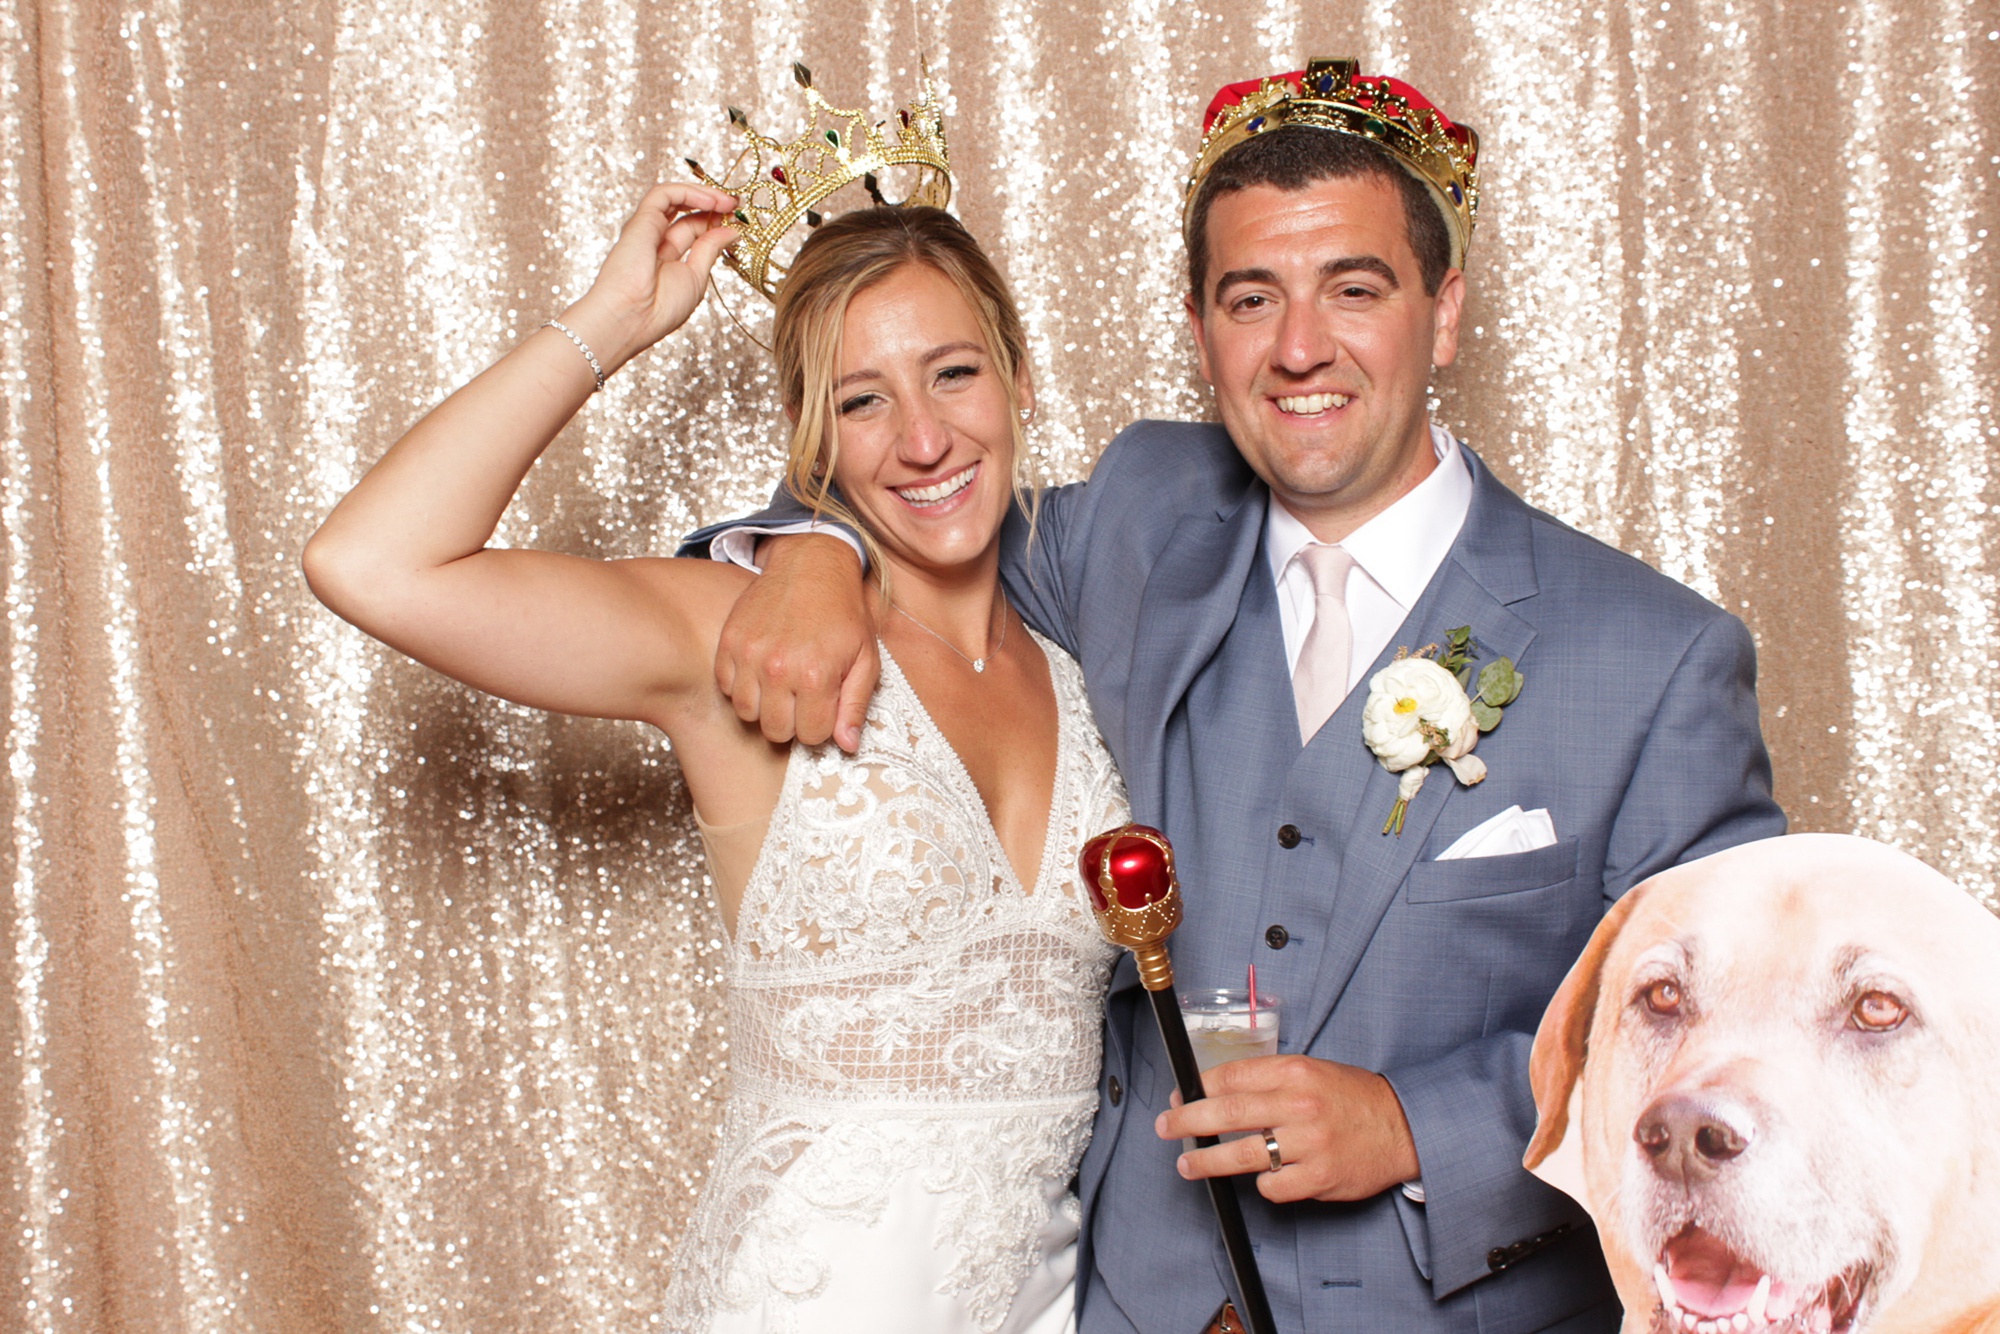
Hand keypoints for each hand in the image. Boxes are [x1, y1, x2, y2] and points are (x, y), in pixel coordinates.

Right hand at [565, 183, 738, 371]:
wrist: (633, 316)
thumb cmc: (660, 308)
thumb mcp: (696, 277)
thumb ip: (710, 250)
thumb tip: (731, 231)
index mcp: (667, 260)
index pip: (694, 231)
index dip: (716, 223)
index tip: (740, 221)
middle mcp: (655, 242)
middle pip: (687, 214)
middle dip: (714, 206)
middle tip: (738, 205)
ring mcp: (646, 230)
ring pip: (674, 198)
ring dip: (704, 195)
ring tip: (729, 201)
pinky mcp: (640, 220)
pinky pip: (664, 194)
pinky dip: (688, 192)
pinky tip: (711, 201)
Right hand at [714, 534, 878, 750]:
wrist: (811, 565)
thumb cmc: (844, 614)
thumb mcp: (866, 659)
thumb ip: (856, 705)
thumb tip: (848, 746)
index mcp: (816, 676)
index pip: (812, 736)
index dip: (821, 725)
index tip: (824, 706)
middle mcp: (778, 669)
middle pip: (776, 731)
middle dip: (793, 722)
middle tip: (802, 698)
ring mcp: (749, 655)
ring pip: (747, 714)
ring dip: (765, 707)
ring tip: (781, 686)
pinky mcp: (729, 642)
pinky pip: (727, 688)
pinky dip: (742, 687)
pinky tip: (761, 672)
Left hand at [1155, 1055, 1420, 1203]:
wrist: (1404, 1128)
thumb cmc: (1353, 1098)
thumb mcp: (1312, 1071)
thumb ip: (1269, 1080)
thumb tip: (1217, 1092)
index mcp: (1295, 1072)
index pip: (1231, 1076)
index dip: (1198, 1087)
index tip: (1179, 1095)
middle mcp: (1298, 1105)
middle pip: (1225, 1113)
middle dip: (1186, 1120)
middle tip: (1165, 1126)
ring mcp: (1309, 1144)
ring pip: (1242, 1156)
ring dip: (1207, 1162)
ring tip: (1188, 1165)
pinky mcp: (1319, 1178)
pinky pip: (1272, 1187)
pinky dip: (1263, 1185)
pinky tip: (1262, 1179)